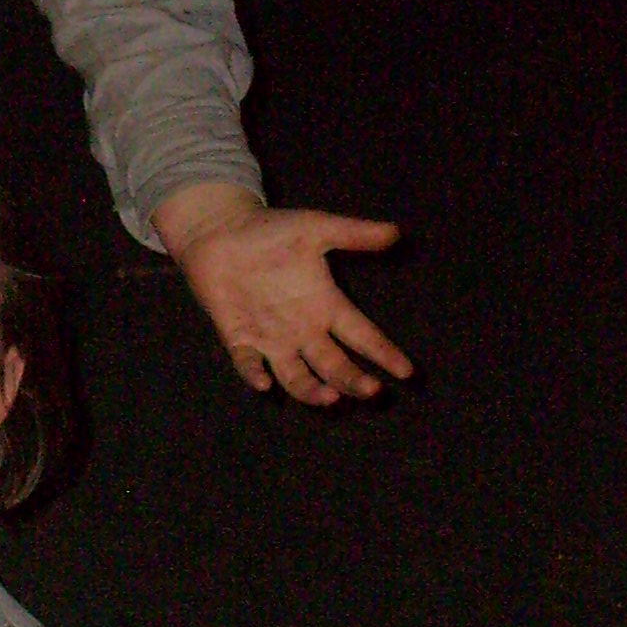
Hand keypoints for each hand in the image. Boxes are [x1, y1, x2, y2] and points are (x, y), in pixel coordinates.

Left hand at [152, 182, 412, 404]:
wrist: (221, 230)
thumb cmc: (270, 231)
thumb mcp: (316, 228)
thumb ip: (354, 234)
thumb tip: (395, 232)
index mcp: (326, 305)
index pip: (362, 335)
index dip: (383, 353)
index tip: (406, 372)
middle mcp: (303, 330)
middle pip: (335, 365)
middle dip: (354, 380)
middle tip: (372, 390)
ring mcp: (271, 338)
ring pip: (297, 377)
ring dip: (312, 391)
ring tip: (330, 397)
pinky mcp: (239, 338)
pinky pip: (248, 364)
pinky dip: (255, 374)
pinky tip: (264, 384)